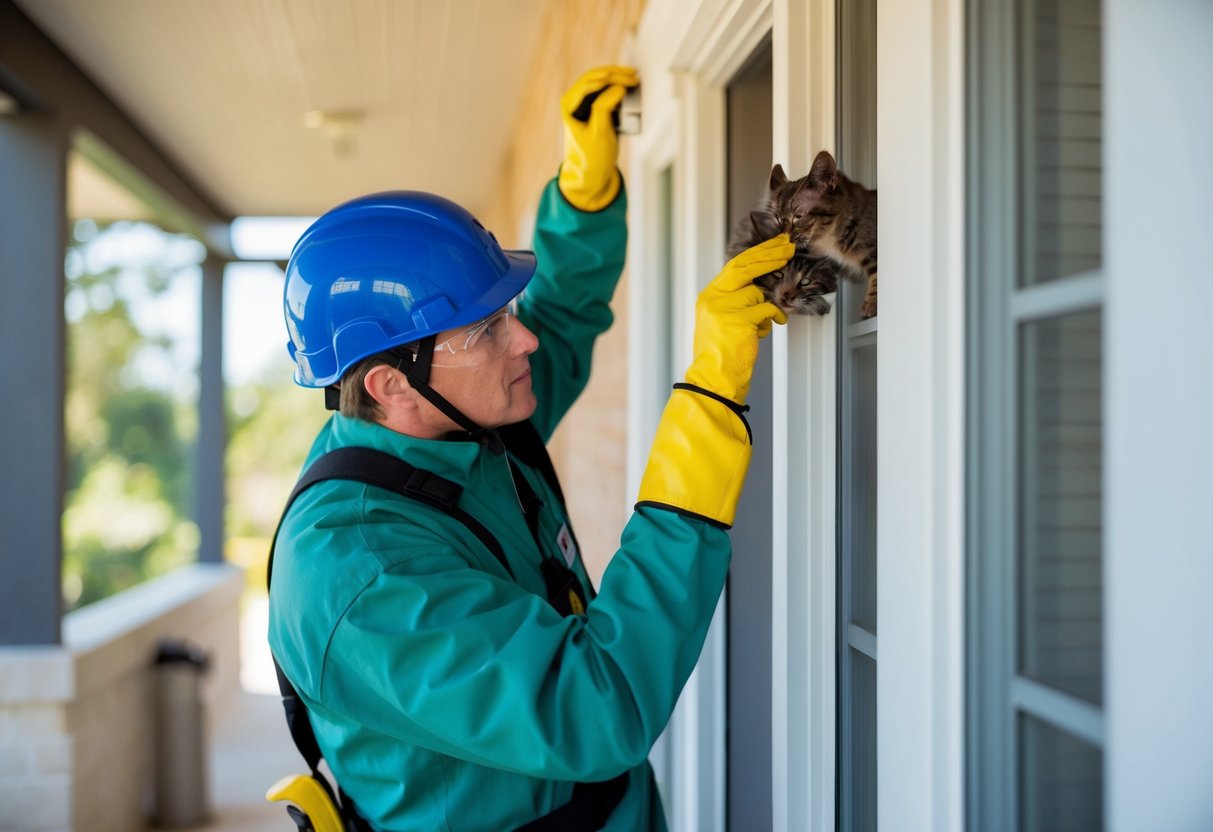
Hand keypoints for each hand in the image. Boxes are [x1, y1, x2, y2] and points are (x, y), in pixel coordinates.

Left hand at [558, 65, 638, 211]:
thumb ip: (605, 108)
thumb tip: (617, 87)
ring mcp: (584, 103)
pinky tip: (628, 86)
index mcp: (569, 105)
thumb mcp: (599, 133)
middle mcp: (574, 101)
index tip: (627, 79)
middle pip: (595, 78)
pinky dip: (617, 86)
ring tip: (634, 78)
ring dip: (617, 78)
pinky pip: (605, 90)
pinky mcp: (594, 107)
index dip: (609, 78)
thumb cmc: (592, 157)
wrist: (591, 174)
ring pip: (601, 81)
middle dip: (615, 75)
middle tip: (634, 76)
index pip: (589, 83)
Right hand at [685, 234, 792, 404]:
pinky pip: (766, 309)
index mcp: (709, 296)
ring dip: (765, 310)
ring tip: (759, 327)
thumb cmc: (721, 355)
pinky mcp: (738, 319)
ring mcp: (724, 307)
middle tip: (788, 246)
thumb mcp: (722, 321)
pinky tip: (771, 326)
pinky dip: (773, 318)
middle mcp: (713, 298)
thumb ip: (734, 301)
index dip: (758, 253)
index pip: (734, 266)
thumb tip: (757, 287)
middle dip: (770, 254)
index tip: (776, 244)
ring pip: (757, 294)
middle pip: (745, 266)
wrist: (713, 379)